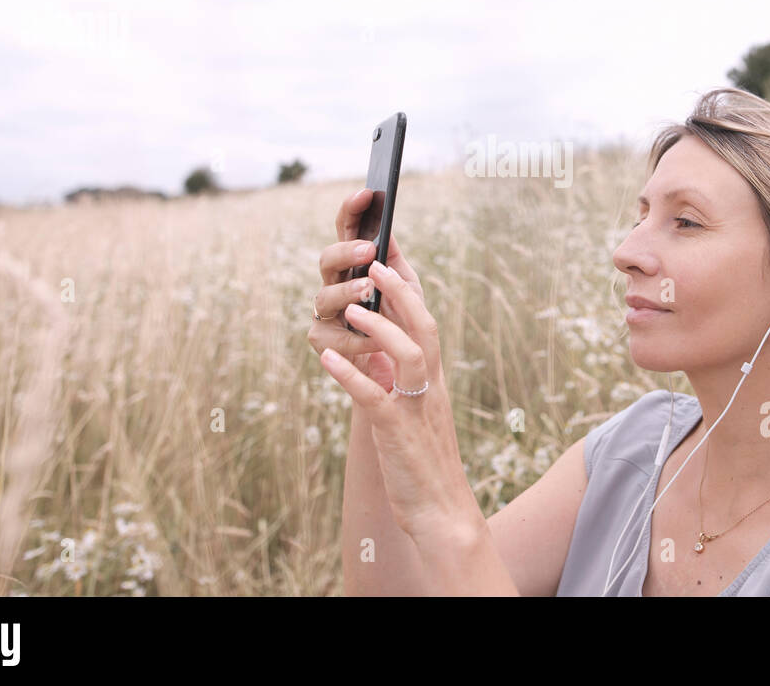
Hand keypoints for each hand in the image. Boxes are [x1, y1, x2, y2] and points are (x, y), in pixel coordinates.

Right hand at [307, 187, 426, 392]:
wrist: (403, 367)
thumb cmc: (403, 321)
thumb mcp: (407, 289)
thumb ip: (395, 263)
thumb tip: (386, 230)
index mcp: (355, 265)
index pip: (347, 231)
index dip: (351, 211)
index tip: (366, 193)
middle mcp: (336, 284)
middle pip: (327, 259)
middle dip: (345, 252)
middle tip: (367, 249)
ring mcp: (327, 312)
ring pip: (324, 296)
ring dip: (347, 291)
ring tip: (368, 290)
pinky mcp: (324, 341)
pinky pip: (331, 335)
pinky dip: (354, 338)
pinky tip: (374, 338)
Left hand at [318, 258, 477, 543]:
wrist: (442, 513)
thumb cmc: (423, 463)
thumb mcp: (415, 412)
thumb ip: (402, 381)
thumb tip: (380, 351)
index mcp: (433, 380)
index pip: (426, 323)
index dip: (410, 288)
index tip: (392, 256)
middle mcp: (430, 387)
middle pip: (424, 327)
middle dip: (402, 293)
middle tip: (376, 264)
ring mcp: (416, 409)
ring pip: (408, 355)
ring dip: (379, 328)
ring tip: (352, 309)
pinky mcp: (397, 433)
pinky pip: (374, 398)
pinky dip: (350, 376)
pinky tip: (327, 360)